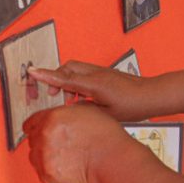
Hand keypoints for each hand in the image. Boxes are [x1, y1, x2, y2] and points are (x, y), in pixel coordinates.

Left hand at [24, 104, 129, 182]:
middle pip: (32, 138)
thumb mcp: (88, 111)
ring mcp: (44, 155)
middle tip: (59, 144)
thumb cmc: (106, 137)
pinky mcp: (47, 173)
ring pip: (35, 155)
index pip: (31, 121)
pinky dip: (50, 169)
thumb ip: (67, 113)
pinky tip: (65, 165)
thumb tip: (62, 116)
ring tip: (65, 156)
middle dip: (43, 140)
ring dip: (45, 155)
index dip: (35, 125)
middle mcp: (45, 135)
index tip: (36, 130)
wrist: (112, 160)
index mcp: (53, 117)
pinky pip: (41, 170)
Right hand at [27, 61, 149, 120]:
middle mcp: (96, 74)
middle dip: (54, 78)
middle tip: (49, 94)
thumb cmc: (133, 106)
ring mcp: (100, 72)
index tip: (32, 72)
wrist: (152, 95)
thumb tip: (68, 108)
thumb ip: (85, 109)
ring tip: (67, 101)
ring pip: (74, 69)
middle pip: (67, 68)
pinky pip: (83, 73)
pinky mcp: (104, 73)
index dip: (47, 76)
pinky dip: (75, 82)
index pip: (66, 78)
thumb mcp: (106, 114)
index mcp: (94, 84)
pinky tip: (79, 98)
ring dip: (65, 81)